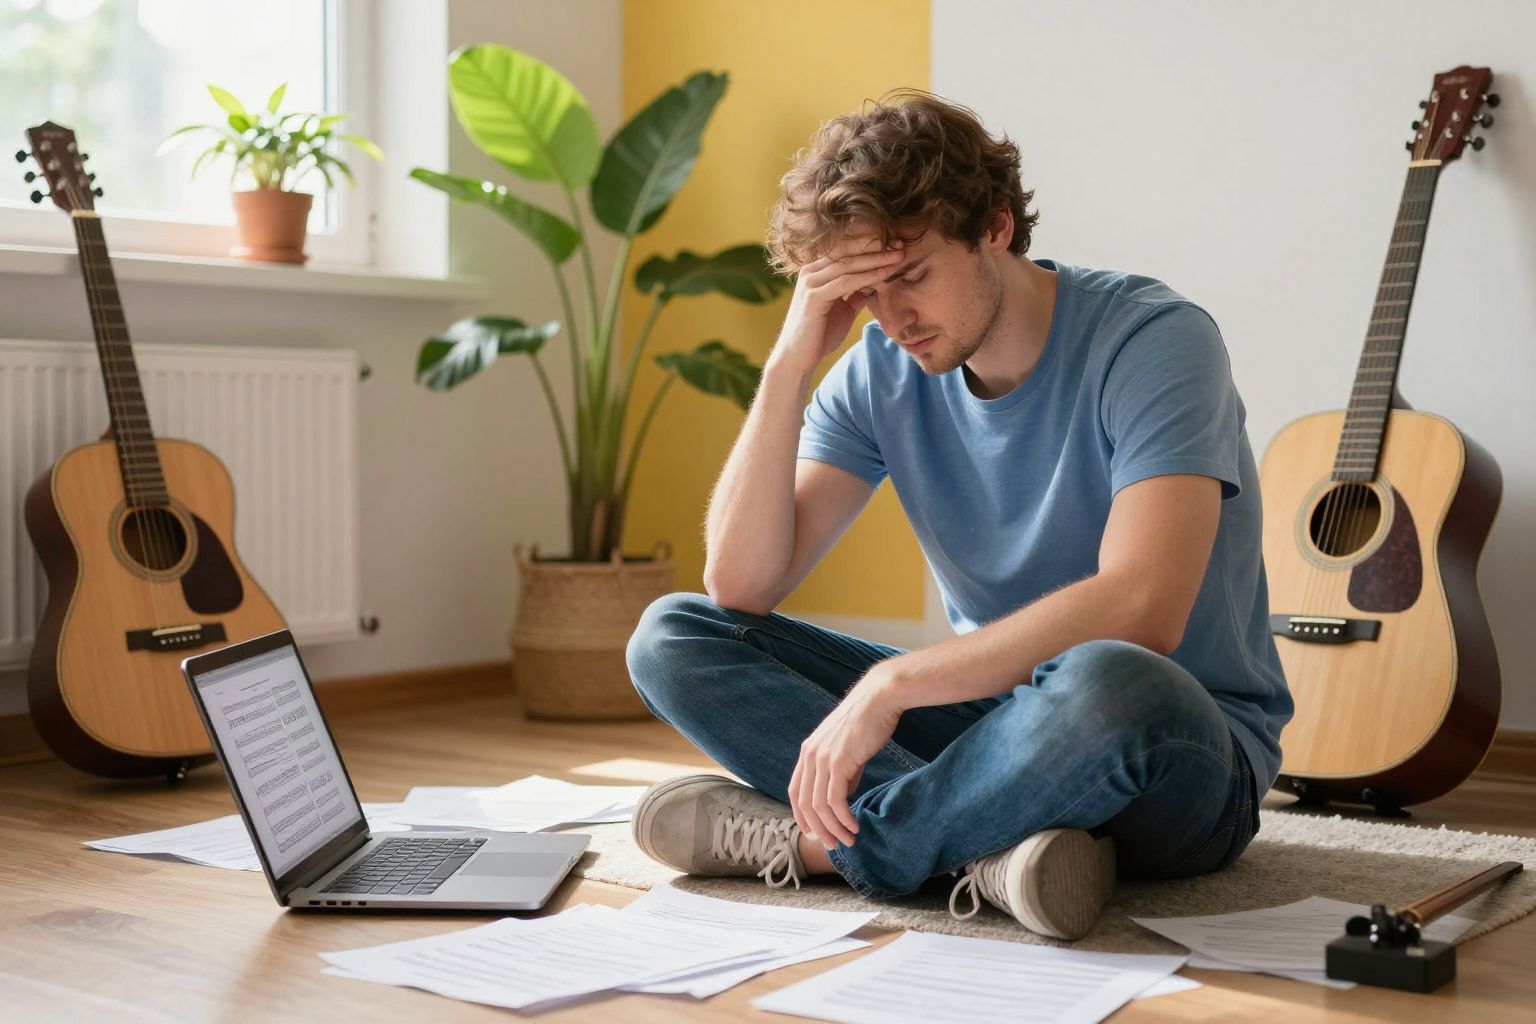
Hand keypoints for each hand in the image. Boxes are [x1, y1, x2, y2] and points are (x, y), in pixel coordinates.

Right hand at [768, 241, 905, 376]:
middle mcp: (811, 272)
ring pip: (848, 264)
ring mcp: (810, 283)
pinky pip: (845, 282)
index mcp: (816, 272)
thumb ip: (855, 295)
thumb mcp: (843, 311)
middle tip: (900, 244)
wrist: (798, 358)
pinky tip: (884, 274)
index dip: (870, 245)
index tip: (895, 244)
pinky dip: (867, 276)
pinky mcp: (813, 297)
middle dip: (876, 247)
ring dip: (876, 259)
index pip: (846, 251)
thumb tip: (873, 285)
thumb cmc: (819, 334)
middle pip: (847, 252)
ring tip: (898, 256)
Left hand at [789, 664, 904, 848]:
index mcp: (808, 752)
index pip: (795, 792)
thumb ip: (841, 774)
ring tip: (848, 840)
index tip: (816, 833)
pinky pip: (835, 800)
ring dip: (833, 828)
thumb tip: (841, 799)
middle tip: (833, 845)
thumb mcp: (847, 751)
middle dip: (818, 829)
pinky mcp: (839, 762)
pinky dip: (843, 819)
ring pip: (819, 806)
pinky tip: (854, 827)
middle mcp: (810, 756)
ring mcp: (822, 759)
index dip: (802, 816)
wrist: (879, 699)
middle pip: (805, 804)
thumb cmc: (867, 723)